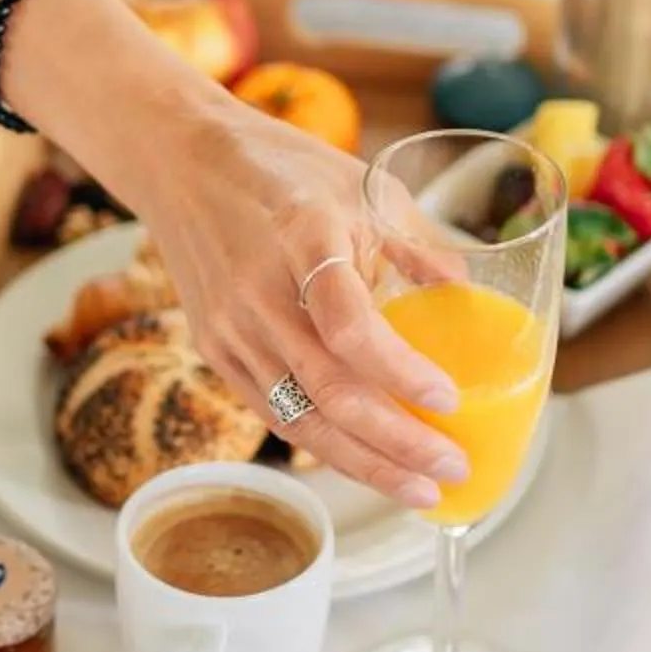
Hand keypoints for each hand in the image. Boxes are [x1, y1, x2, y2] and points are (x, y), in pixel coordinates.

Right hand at [123, 93, 472, 512]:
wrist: (183, 163)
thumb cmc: (282, 168)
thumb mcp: (361, 184)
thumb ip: (416, 242)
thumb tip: (468, 297)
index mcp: (303, 237)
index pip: (349, 324)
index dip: (400, 371)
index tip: (448, 397)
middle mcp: (259, 291)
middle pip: (330, 390)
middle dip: (398, 442)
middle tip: (453, 466)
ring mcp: (231, 328)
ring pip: (301, 418)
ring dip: (365, 462)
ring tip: (420, 487)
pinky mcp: (215, 350)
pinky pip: (276, 412)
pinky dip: (325, 444)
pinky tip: (367, 462)